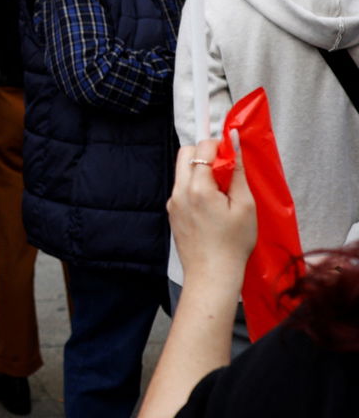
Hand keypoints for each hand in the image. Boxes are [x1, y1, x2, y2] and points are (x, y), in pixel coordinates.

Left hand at [169, 135, 256, 289]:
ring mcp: (172, 202)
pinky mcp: (172, 212)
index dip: (219, 145)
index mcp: (197, 188)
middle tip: (226, 169)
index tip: (232, 154)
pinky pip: (182, 188)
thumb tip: (234, 143)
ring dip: (200, 170)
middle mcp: (179, 192)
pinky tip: (212, 204)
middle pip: (185, 154)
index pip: (202, 148)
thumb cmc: (233, 243)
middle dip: (205, 153)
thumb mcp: (245, 205)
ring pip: (182, 171)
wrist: (212, 274)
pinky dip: (195, 185)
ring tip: (222, 190)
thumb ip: (237, 171)